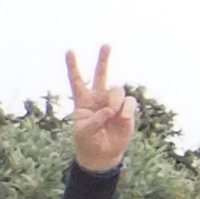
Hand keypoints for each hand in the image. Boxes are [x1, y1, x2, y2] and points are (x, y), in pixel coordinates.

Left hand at [62, 45, 133, 173]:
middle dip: (103, 59)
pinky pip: (129, 102)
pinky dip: (126, 110)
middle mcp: (99, 98)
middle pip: (101, 75)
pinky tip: (122, 118)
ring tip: (113, 114)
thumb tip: (112, 109)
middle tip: (106, 44)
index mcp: (83, 100)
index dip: (73, 66)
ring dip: (115, 101)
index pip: (76, 80)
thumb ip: (95, 118)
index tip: (70, 51)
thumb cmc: (87, 141)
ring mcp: (114, 103)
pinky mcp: (127, 110)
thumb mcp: (83, 130)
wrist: (103, 154)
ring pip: (117, 90)